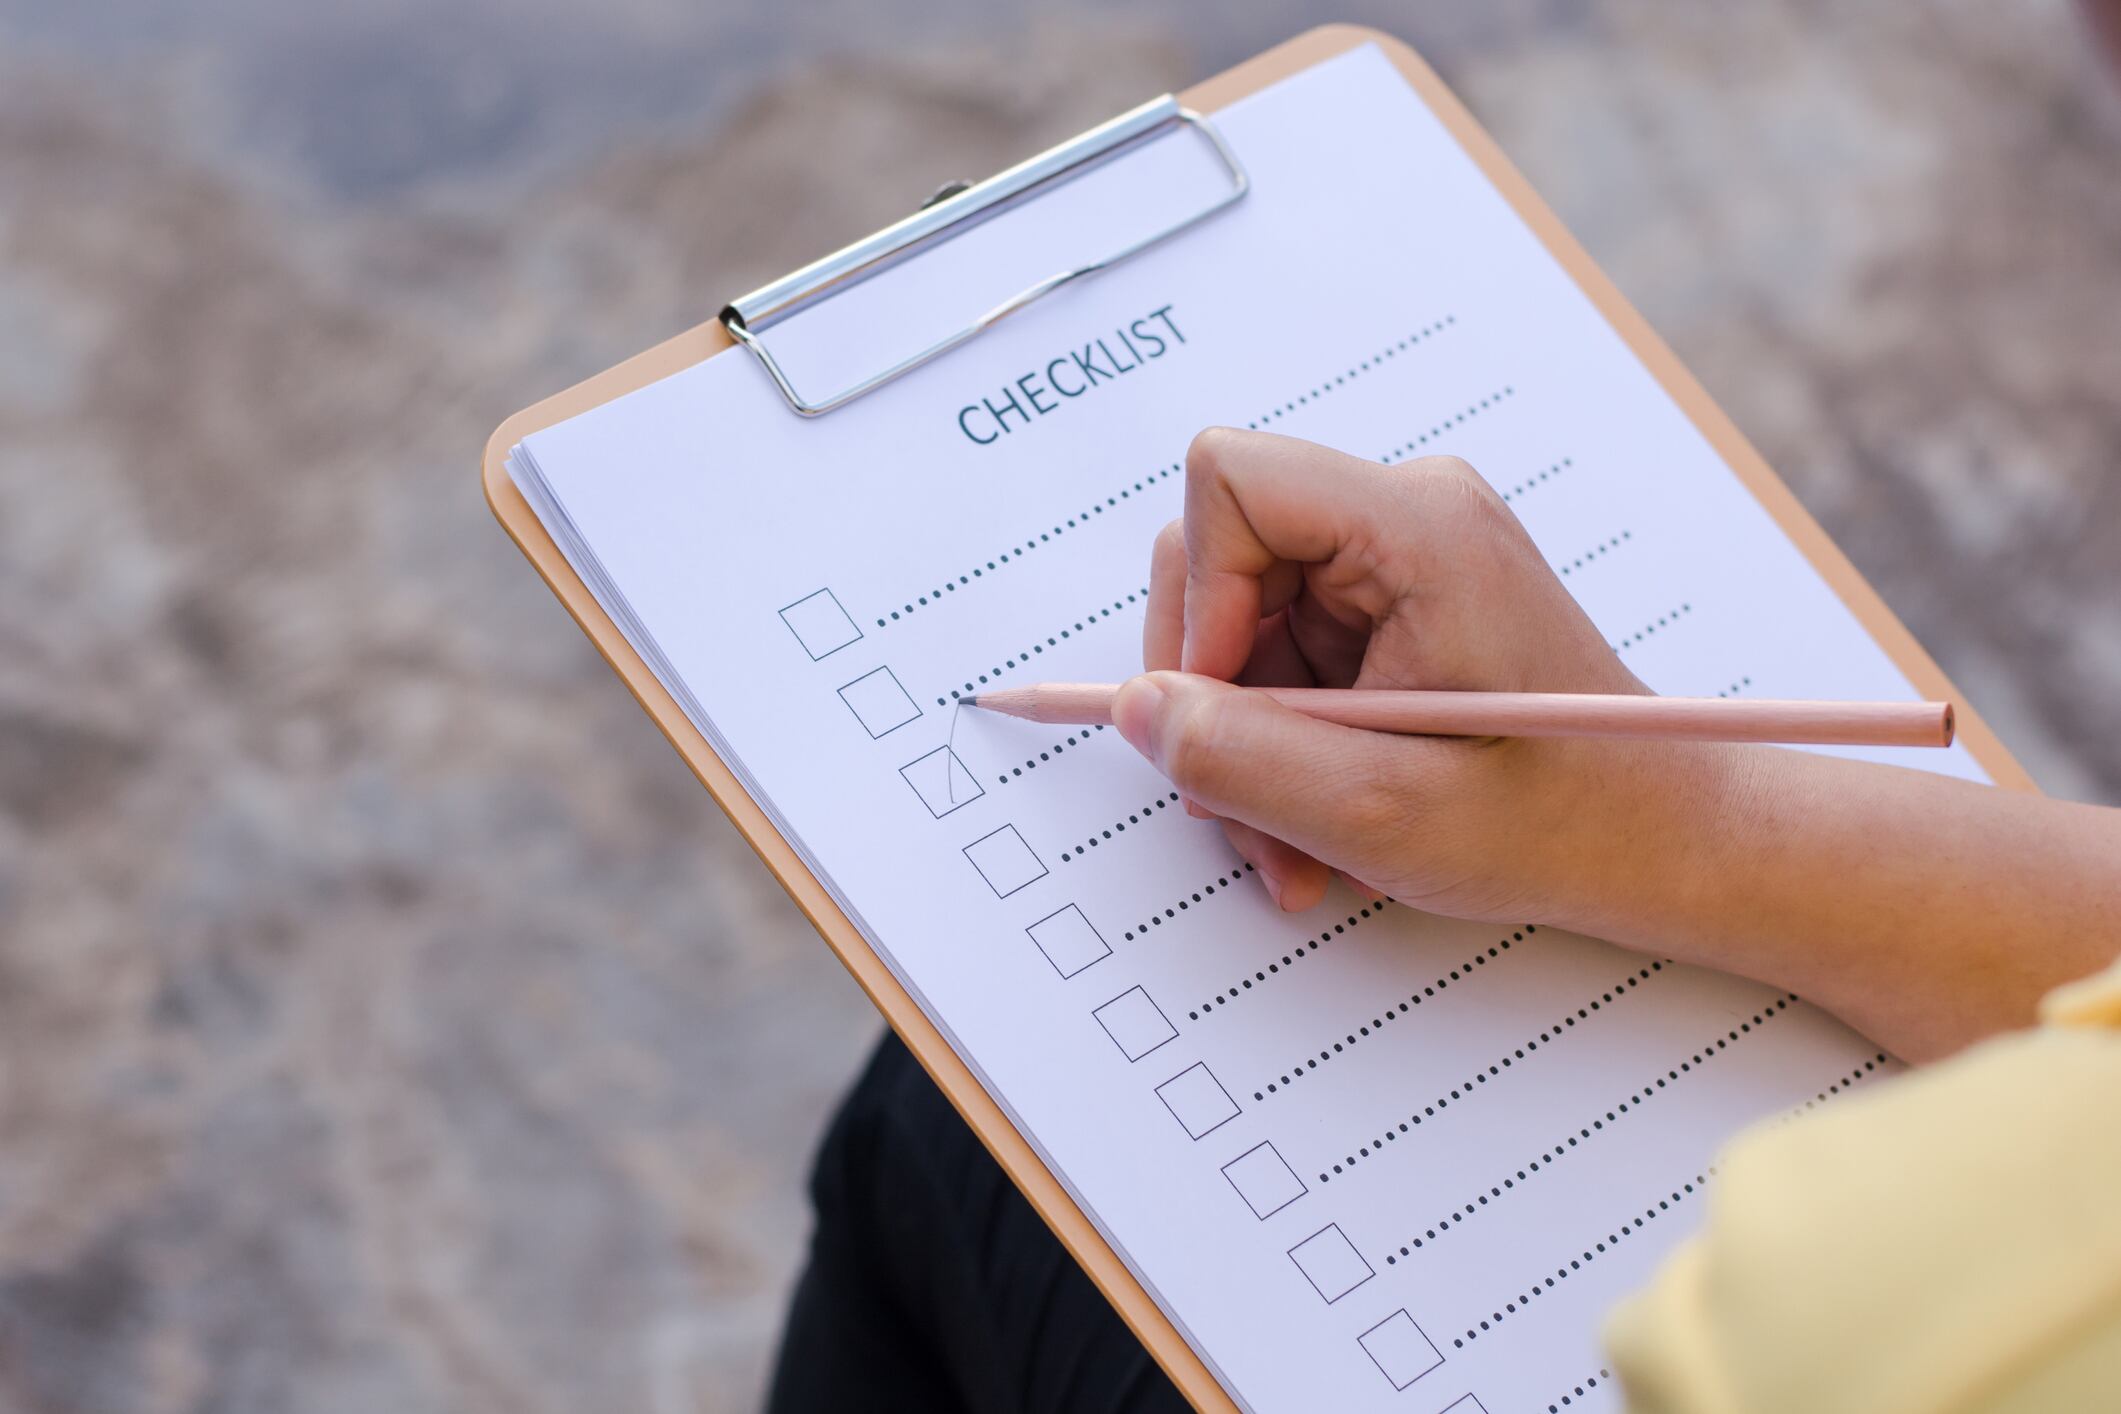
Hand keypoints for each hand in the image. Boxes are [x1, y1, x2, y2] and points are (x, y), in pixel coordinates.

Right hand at [1116, 427, 1663, 920]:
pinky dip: (1285, 745)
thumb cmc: (1564, 822)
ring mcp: (1400, 558)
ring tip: (1302, 844)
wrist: (1663, 841)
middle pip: (1219, 558)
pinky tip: (1325, 819)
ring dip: (1248, 744)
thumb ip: (1243, 758)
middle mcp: (1407, 516)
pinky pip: (1284, 656)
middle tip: (1246, 809)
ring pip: (1242, 625)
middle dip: (1214, 697)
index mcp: (1420, 529)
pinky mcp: (1394, 604)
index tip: (1224, 707)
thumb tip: (1135, 706)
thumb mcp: (1383, 812)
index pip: (1230, 480)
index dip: (1198, 598)